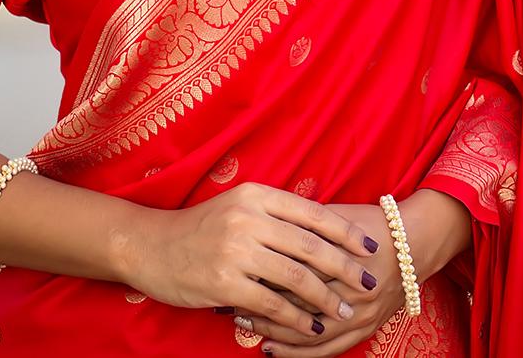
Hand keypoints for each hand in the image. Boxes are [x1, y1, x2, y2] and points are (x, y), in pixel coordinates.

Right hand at [119, 182, 379, 339]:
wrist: (152, 245)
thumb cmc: (202, 227)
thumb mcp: (238, 206)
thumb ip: (275, 213)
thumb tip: (324, 228)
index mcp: (257, 195)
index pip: (312, 213)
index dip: (345, 231)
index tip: (370, 247)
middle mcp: (249, 219)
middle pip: (311, 245)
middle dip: (346, 267)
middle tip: (369, 284)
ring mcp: (236, 251)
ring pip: (296, 277)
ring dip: (326, 298)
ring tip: (345, 310)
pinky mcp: (225, 282)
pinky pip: (272, 303)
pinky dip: (297, 318)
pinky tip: (313, 328)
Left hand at [230, 203, 404, 356]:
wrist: (415, 241)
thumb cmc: (371, 221)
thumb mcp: (335, 214)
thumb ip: (301, 224)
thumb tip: (261, 228)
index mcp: (339, 255)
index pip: (289, 268)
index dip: (257, 269)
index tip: (230, 267)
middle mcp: (349, 288)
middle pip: (294, 300)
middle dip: (257, 299)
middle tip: (227, 299)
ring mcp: (358, 313)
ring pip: (305, 330)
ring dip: (272, 328)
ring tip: (243, 323)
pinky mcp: (364, 329)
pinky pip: (325, 349)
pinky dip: (296, 352)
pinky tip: (271, 349)